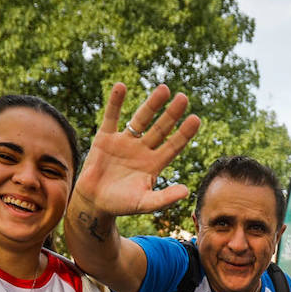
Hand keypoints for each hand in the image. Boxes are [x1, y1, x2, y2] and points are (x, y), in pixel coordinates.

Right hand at [74, 82, 200, 216]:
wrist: (95, 203)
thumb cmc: (122, 204)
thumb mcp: (145, 203)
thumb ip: (164, 198)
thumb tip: (186, 192)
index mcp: (154, 163)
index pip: (173, 145)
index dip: (184, 133)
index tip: (195, 120)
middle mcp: (142, 149)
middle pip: (161, 128)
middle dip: (172, 114)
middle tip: (183, 98)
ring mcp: (125, 142)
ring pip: (141, 119)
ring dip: (152, 104)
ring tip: (164, 89)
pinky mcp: (105, 138)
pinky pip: (111, 117)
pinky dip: (115, 102)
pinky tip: (121, 86)